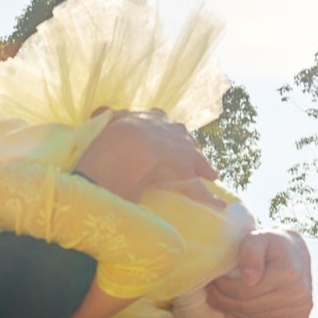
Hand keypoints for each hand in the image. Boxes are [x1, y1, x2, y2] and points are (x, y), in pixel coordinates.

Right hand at [74, 109, 220, 204]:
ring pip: (198, 160)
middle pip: (185, 138)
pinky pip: (201, 189)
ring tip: (211, 174)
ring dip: (204, 167)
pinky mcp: (188, 175)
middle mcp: (174, 132)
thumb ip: (106, 115)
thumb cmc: (118, 133)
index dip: (165, 127)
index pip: (163, 121)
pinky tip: (219, 205)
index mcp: (154, 119)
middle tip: (188, 153)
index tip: (165, 130)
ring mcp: (184, 153)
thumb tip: (99, 112)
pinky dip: (210, 198)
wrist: (131, 147)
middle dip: (188, 145)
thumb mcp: (110, 119)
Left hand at [207, 228, 313, 317]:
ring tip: (217, 302)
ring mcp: (301, 308)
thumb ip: (251, 252)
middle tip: (210, 293)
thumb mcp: (260, 237)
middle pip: (249, 307)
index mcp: (288, 274)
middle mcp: (299, 294)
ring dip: (231, 312)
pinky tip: (231, 316)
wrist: (297, 253)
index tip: (213, 281)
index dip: (224, 288)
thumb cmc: (273, 243)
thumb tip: (248, 280)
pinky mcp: (300, 317)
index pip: (246, 291)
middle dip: (224, 301)